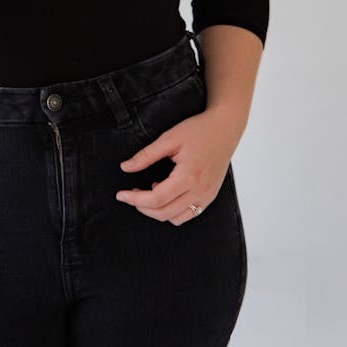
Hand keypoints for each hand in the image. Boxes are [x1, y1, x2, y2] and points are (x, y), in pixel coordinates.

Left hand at [115, 108, 240, 225]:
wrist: (225, 128)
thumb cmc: (198, 130)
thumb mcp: (169, 138)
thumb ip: (146, 155)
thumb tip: (125, 167)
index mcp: (188, 176)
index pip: (156, 198)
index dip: (135, 199)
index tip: (121, 195)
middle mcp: (200, 190)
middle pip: (164, 212)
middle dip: (142, 207)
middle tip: (131, 194)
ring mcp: (207, 196)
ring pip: (176, 218)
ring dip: (157, 211)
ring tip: (150, 191)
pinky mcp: (210, 196)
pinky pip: (189, 215)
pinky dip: (173, 210)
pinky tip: (166, 192)